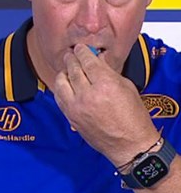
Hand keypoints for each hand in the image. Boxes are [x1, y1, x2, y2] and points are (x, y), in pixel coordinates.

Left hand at [53, 44, 157, 165]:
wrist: (129, 144)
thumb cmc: (133, 117)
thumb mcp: (127, 87)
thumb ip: (108, 72)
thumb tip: (96, 60)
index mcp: (105, 85)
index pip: (88, 61)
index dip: (83, 52)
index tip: (80, 48)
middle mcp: (88, 95)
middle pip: (73, 70)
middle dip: (71, 59)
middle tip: (71, 54)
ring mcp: (76, 107)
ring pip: (61, 82)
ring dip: (63, 72)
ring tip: (67, 68)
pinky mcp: (70, 116)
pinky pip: (59, 97)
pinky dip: (60, 88)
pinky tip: (64, 84)